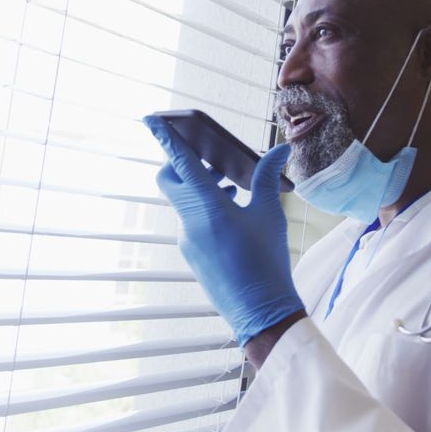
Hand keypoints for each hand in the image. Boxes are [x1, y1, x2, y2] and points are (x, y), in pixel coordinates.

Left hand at [144, 115, 303, 345]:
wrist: (260, 312)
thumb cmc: (267, 261)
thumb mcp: (269, 215)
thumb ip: (267, 179)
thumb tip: (279, 149)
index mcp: (209, 207)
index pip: (180, 163)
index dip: (165, 139)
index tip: (151, 119)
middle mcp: (190, 222)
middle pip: (170, 180)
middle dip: (180, 163)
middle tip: (206, 158)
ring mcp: (187, 240)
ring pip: (183, 202)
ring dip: (199, 187)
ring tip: (231, 185)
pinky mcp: (192, 254)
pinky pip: (191, 222)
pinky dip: (205, 209)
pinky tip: (231, 212)